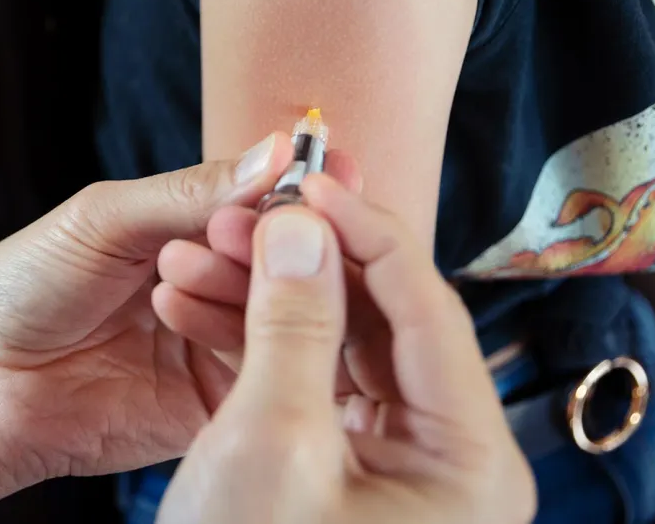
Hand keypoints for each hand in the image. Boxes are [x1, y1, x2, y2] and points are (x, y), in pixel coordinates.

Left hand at [0, 134, 359, 495]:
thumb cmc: (19, 287)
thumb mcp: (103, 219)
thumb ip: (190, 191)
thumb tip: (276, 152)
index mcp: (186, 231)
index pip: (266, 207)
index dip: (300, 191)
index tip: (331, 172)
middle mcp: (211, 287)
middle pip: (285, 262)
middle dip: (276, 240)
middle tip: (253, 229)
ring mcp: (214, 348)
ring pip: (281, 317)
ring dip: (252, 287)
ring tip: (190, 269)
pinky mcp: (210, 408)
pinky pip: (260, 378)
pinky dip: (250, 346)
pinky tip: (205, 319)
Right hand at [156, 175, 534, 523]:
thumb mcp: (273, 443)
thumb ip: (294, 324)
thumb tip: (302, 225)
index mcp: (467, 456)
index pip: (426, 304)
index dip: (359, 230)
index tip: (298, 181)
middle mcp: (445, 456)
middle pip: (380, 319)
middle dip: (297, 262)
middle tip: (229, 219)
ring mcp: (393, 467)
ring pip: (335, 345)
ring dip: (262, 298)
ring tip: (187, 262)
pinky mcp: (341, 473)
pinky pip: (307, 383)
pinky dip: (252, 344)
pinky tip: (192, 309)